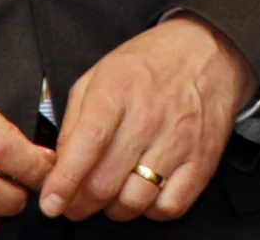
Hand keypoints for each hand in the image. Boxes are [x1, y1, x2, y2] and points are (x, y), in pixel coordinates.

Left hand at [38, 14, 258, 221]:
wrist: (209, 49)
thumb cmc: (150, 64)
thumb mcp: (100, 74)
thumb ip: (74, 120)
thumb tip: (59, 166)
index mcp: (118, 90)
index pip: (87, 144)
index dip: (64, 181)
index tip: (50, 202)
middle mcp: (149, 116)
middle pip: (105, 183)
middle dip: (80, 204)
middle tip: (75, 202)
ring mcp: (180, 139)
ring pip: (134, 201)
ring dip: (114, 208)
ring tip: (113, 192)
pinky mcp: (204, 158)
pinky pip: (170, 207)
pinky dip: (151, 210)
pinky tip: (146, 191)